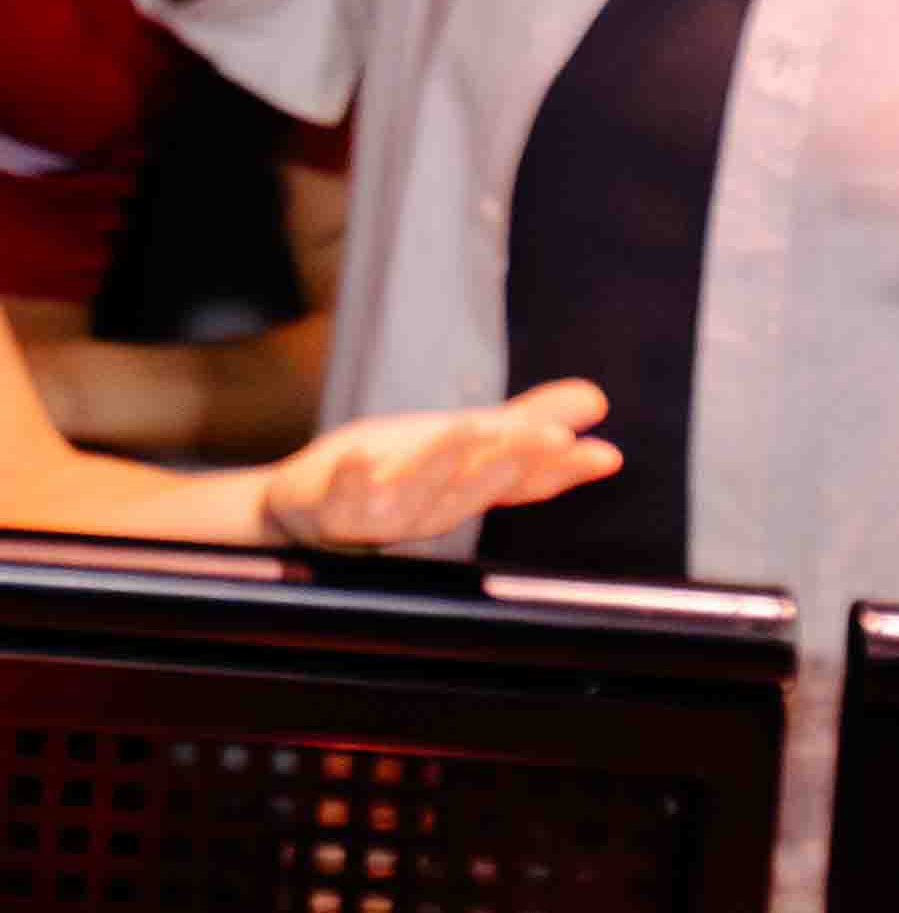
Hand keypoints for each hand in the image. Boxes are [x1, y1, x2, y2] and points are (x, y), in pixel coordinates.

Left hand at [259, 378, 619, 549]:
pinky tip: (362, 456)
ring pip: (423, 493)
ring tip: (472, 427)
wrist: (306, 507)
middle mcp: (436, 509)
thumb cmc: (392, 471)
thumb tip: (597, 400)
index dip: (564, 469)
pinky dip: (356, 479)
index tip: (606, 454)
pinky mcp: (335, 509)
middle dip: (516, 461)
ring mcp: (385, 513)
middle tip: (555, 437)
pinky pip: (347, 498)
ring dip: (446, 462)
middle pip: (481, 486)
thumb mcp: (460, 439)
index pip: (524, 482)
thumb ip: (525, 422)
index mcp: (468, 489)